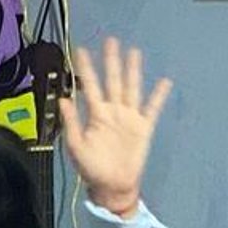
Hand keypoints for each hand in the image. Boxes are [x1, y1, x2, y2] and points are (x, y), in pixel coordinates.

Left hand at [59, 38, 171, 217]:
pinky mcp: (143, 128)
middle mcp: (113, 112)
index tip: (81, 50)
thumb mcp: (76, 147)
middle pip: (113, 81)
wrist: (112, 187)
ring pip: (131, 88)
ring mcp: (129, 118)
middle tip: (111, 40)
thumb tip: (63, 99)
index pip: (90, 86)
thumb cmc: (92, 169)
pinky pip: (152, 108)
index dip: (85, 69)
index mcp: (96, 115)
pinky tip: (164, 82)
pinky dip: (158, 96)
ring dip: (133, 71)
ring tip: (134, 52)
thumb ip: (72, 122)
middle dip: (111, 62)